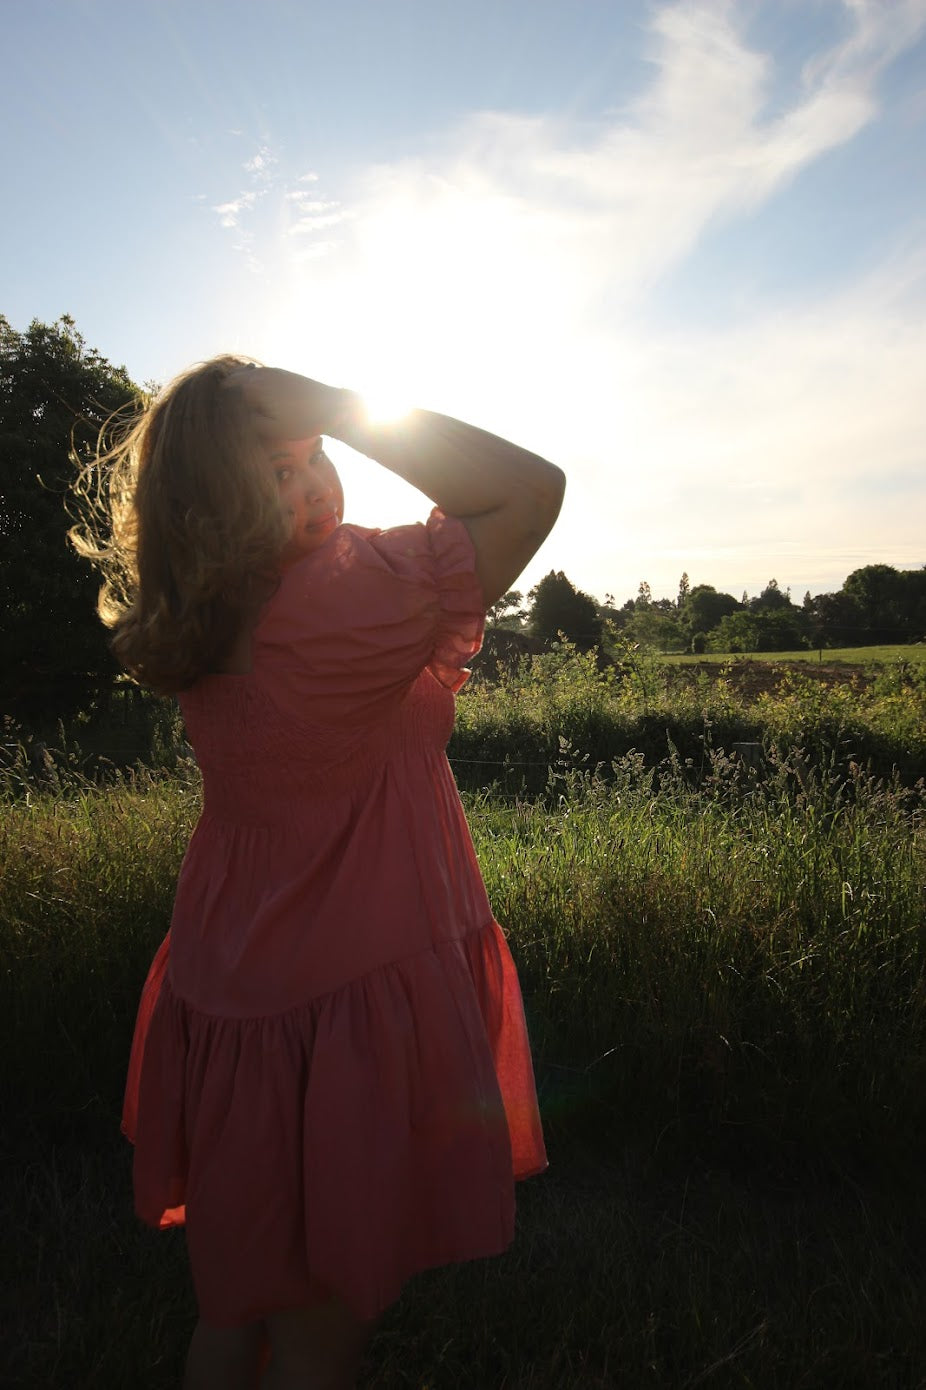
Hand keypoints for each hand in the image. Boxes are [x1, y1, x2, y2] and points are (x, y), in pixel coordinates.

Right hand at [223, 366, 341, 441]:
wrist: (334, 405)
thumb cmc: (303, 421)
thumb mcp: (272, 428)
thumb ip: (247, 422)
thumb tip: (228, 418)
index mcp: (252, 388)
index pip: (222, 395)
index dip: (219, 409)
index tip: (221, 424)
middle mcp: (257, 375)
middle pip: (228, 383)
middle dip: (224, 398)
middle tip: (227, 417)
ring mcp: (269, 371)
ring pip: (241, 376)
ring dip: (235, 389)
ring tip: (237, 409)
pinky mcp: (279, 372)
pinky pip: (254, 374)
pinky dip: (247, 384)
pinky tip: (252, 399)